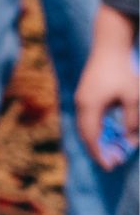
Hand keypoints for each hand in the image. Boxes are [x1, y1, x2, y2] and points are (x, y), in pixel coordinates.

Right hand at [76, 5, 139, 166]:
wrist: (109, 47)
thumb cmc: (123, 71)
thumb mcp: (133, 97)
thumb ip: (132, 121)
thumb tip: (130, 140)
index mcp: (90, 106)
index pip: (91, 137)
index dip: (99, 154)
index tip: (110, 167)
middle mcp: (81, 104)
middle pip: (86, 134)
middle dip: (98, 150)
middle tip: (113, 162)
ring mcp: (81, 98)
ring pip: (85, 127)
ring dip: (96, 140)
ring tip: (111, 151)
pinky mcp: (85, 95)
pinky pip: (87, 119)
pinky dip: (96, 130)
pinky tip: (108, 133)